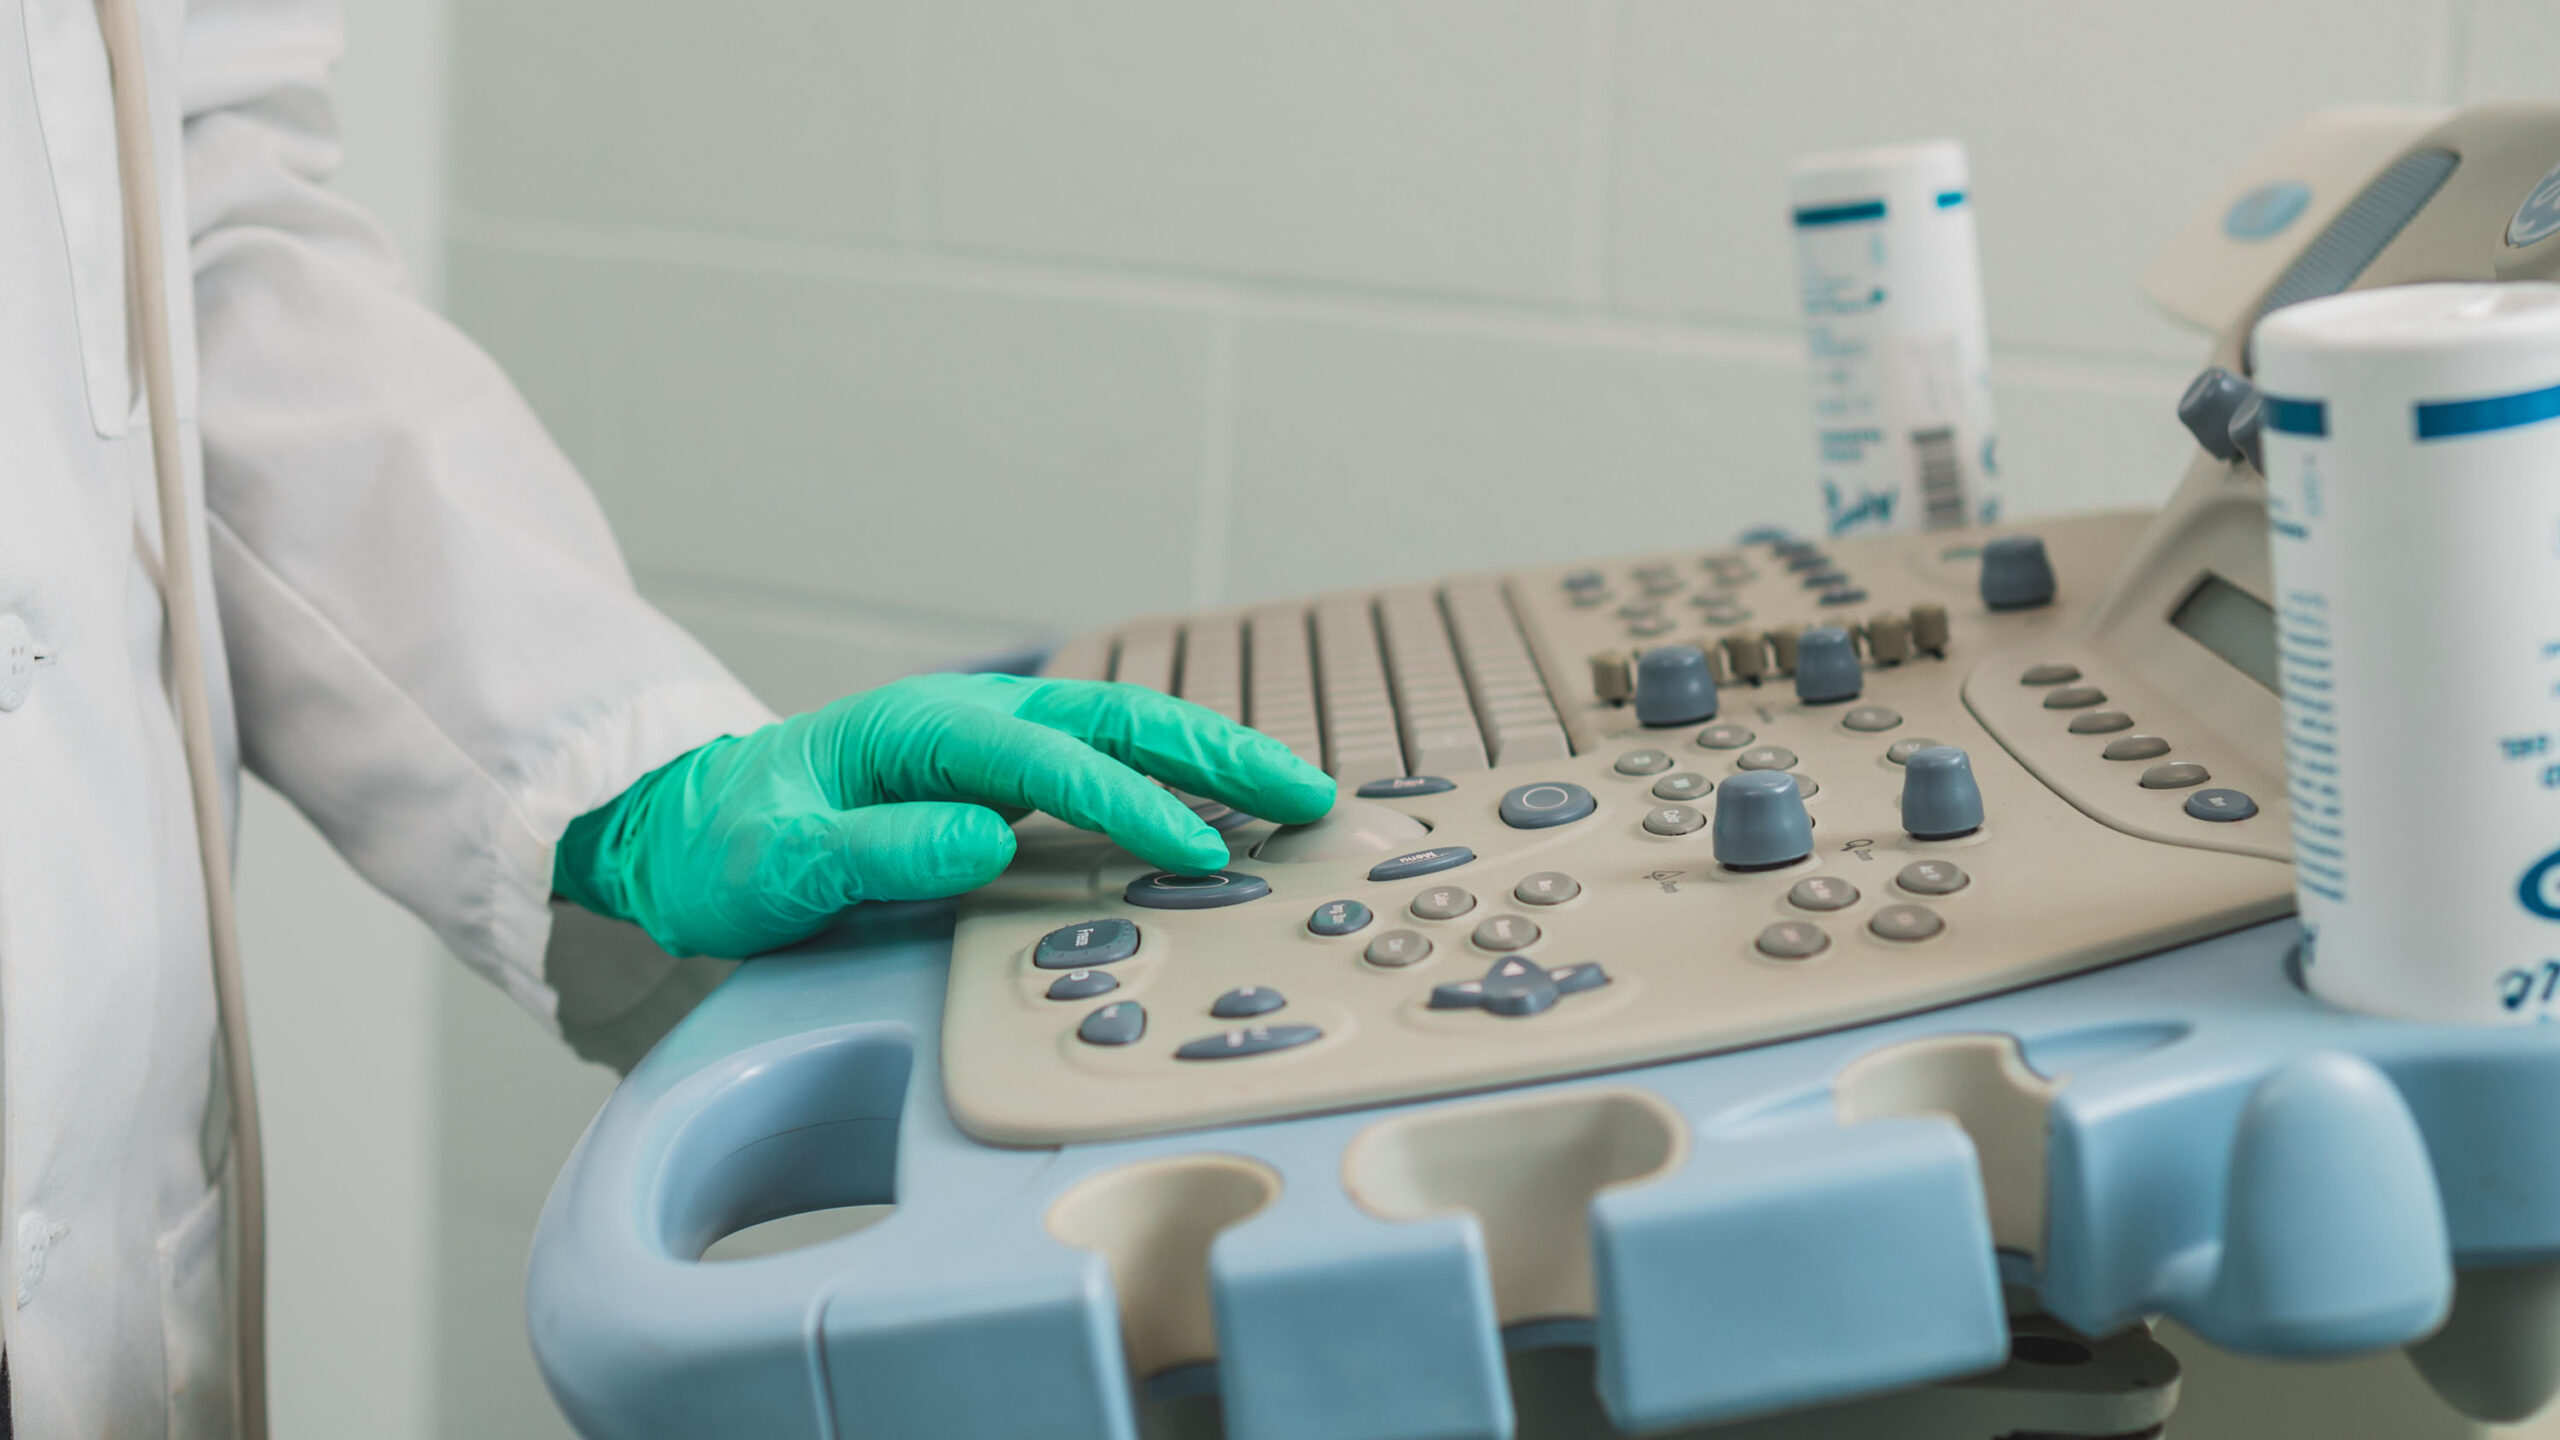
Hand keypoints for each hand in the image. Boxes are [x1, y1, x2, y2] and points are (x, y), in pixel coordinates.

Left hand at [551, 673, 1336, 958]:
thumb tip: (985, 839)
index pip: (1048, 761)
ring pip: (1125, 733)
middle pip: (1117, 719)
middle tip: (1307, 795)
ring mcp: (990, 743)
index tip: (1196, 851)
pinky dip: (1178, 778)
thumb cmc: (727, 846)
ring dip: (1213, 761)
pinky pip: (1107, 764)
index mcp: (920, 729)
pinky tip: (1227, 812)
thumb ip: (878, 848)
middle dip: (1217, 755)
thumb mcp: (779, 863)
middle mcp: (969, 720)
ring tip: (1297, 795)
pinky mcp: (1001, 774)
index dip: (1128, 803)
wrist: (687, 826)